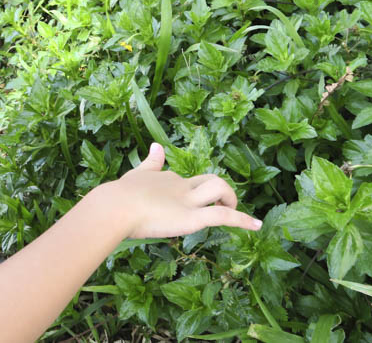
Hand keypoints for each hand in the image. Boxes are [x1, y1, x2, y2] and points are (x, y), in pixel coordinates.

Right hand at [115, 143, 261, 238]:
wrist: (116, 207)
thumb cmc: (119, 197)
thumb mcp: (136, 176)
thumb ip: (149, 163)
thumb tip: (156, 146)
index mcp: (167, 180)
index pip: (188, 181)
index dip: (196, 191)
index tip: (196, 202)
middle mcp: (182, 186)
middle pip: (211, 180)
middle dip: (222, 191)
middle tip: (224, 206)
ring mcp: (188, 202)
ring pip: (220, 189)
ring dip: (232, 201)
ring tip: (236, 212)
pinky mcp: (193, 217)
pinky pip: (223, 216)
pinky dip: (242, 220)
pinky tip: (255, 226)